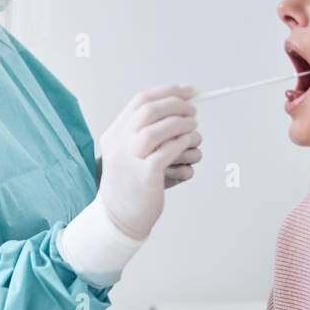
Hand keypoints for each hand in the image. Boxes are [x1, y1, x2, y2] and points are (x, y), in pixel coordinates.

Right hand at [98, 86, 198, 237]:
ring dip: (179, 124)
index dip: (168, 92)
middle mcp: (119, 144)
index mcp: (115, 134)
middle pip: (147, 111)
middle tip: (193, 112)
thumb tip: (179, 110)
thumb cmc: (130, 184)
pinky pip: (164, 154)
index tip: (189, 91)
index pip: (140, 101)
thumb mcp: (128, 152)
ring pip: (154, 131)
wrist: (117, 218)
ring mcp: (130, 160)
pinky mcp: (144, 177)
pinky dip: (180, 144)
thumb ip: (145, 132)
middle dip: (176, 106)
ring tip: (193, 128)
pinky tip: (188, 144)